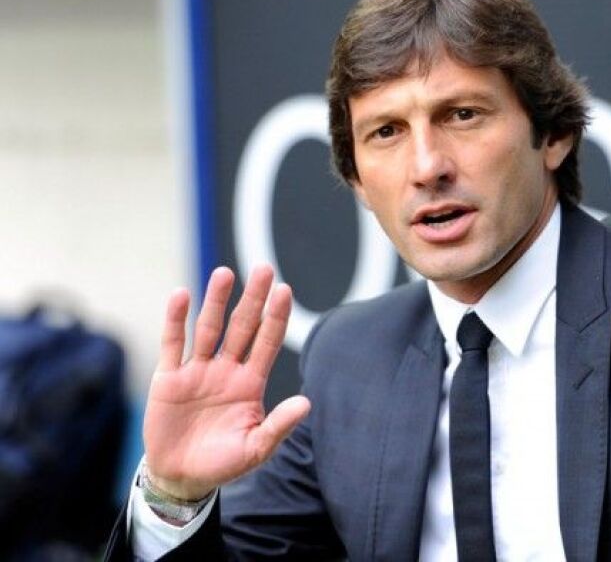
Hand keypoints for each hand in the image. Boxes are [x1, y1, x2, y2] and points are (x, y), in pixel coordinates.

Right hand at [142, 264, 310, 500]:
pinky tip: (181, 295)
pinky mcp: (169, 378)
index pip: (266, 342)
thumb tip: (307, 403)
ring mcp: (197, 370)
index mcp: (250, 383)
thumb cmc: (223, 462)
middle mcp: (226, 369)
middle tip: (264, 268)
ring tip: (226, 273)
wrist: (181, 477)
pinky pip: (173, 343)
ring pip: (208, 328)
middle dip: (253, 298)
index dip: (276, 317)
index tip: (285, 290)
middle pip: (242, 326)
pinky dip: (175, 319)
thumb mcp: (255, 448)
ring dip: (216, 301)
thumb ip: (278, 425)